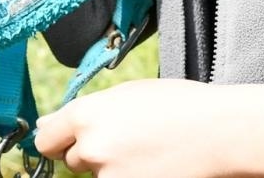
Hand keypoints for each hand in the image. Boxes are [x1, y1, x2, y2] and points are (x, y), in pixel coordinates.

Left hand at [33, 79, 263, 177]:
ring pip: (96, 175)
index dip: (57, 139)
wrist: (218, 131)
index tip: (66, 140)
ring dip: (111, 167)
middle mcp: (92, 148)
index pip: (46, 139)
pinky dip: (129, 176)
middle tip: (124, 140)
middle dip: (90, 153)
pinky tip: (152, 163)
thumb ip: (84, 111)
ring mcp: (110, 175)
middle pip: (72, 160)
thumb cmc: (175, 104)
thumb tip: (45, 124)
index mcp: (86, 115)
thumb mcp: (124, 94)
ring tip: (144, 151)